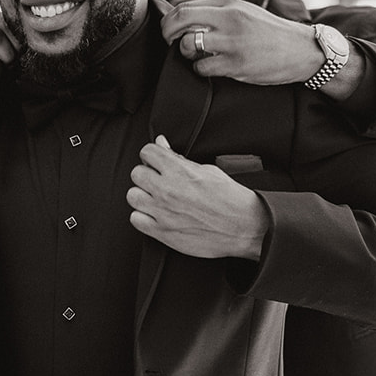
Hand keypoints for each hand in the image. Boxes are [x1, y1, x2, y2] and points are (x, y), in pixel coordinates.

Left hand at [127, 135, 267, 259]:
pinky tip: (155, 214)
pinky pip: (136, 219)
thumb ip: (179, 158)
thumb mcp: (207, 170)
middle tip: (158, 180)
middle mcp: (168, 190)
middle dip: (147, 174)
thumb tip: (161, 144)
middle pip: (136, 173)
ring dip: (142, 195)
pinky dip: (143, 216)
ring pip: (132, 196)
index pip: (147, 152)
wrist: (243, 227)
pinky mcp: (162, 232)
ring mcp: (163, 212)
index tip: (157, 161)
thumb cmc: (229, 199)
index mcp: (179, 171)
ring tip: (156, 198)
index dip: (152, 155)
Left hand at [161, 0, 322, 85]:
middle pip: (181, 21)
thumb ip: (217, 12)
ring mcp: (232, 42)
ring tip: (198, 56)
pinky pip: (202, 68)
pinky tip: (212, 68)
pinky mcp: (236, 64)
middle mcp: (229, 19)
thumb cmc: (269, 32)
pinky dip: (201, 70)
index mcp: (229, 5)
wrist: (300, 50)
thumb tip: (184, 18)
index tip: (170, 30)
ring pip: (189, 46)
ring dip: (187, 54)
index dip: (170, 20)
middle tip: (171, 43)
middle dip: (168, 34)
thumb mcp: (244, 11)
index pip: (185, 7)